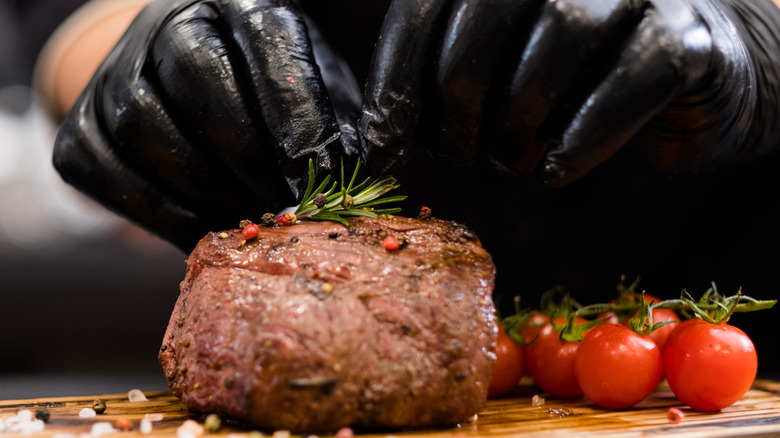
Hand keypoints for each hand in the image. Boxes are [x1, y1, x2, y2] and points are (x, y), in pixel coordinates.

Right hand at [53, 0, 361, 250]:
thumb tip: (354, 179)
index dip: (298, 109)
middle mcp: (164, 20)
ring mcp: (112, 70)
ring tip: (252, 220)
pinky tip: (207, 231)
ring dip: (207, 189)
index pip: (266, 34)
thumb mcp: (314, 83)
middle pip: (197, 77)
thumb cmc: (272, 86)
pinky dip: (162, 215)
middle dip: (250, 155)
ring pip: (144, 127)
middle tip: (288, 204)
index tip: (328, 171)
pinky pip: (107, 174)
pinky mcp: (79, 123)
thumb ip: (335, 121)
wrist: (187, 78)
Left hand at [359, 0, 779, 186]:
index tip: (383, 148)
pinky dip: (580, 138)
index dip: (395, 81)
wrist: (686, 88)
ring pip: (555, 38)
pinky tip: (555, 170)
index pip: (426, 5)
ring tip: (508, 162)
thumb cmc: (573, 87)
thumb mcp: (498, 83)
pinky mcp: (685, 36)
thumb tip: (379, 143)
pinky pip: (624, 81)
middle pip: (484, 16)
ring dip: (517, 122)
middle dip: (456, 104)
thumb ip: (442, 92)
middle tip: (456, 156)